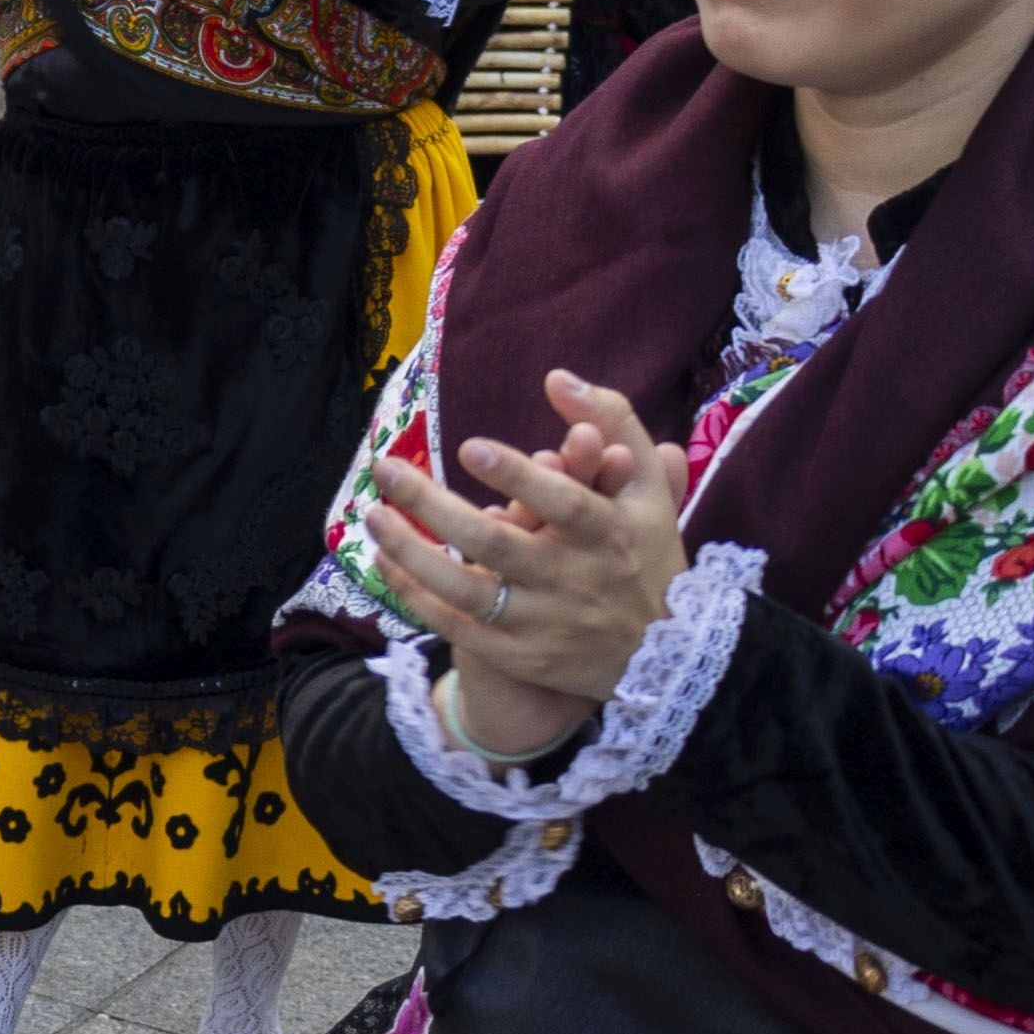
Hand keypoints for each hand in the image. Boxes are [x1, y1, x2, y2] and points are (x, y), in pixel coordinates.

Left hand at [356, 368, 686, 735]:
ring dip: (411, 552)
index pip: (565, 503)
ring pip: (466, 591)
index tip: (469, 447)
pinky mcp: (519, 654)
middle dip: (433, 506)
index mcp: (609, 533)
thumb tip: (557, 378)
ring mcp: (544, 622)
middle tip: (386, 468)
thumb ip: (611, 421)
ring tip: (372, 514)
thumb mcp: (645, 484)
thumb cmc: (642, 550)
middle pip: (496, 544)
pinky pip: (456, 626)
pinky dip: (416, 596)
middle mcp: (575, 580)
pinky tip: (383, 562)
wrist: (661, 653)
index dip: (519, 476)